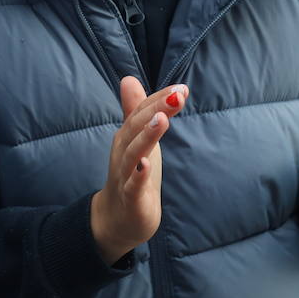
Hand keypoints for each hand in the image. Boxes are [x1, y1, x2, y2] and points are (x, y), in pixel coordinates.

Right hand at [90, 77, 188, 264]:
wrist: (117, 218)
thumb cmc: (132, 173)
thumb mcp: (137, 139)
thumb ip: (134, 110)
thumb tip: (128, 78)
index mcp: (127, 137)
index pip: (142, 112)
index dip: (159, 99)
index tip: (181, 87)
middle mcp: (123, 153)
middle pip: (136, 127)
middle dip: (156, 109)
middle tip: (177, 96)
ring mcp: (125, 176)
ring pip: (134, 154)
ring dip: (147, 136)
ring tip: (162, 120)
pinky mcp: (131, 200)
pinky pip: (133, 187)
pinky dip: (138, 176)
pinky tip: (147, 166)